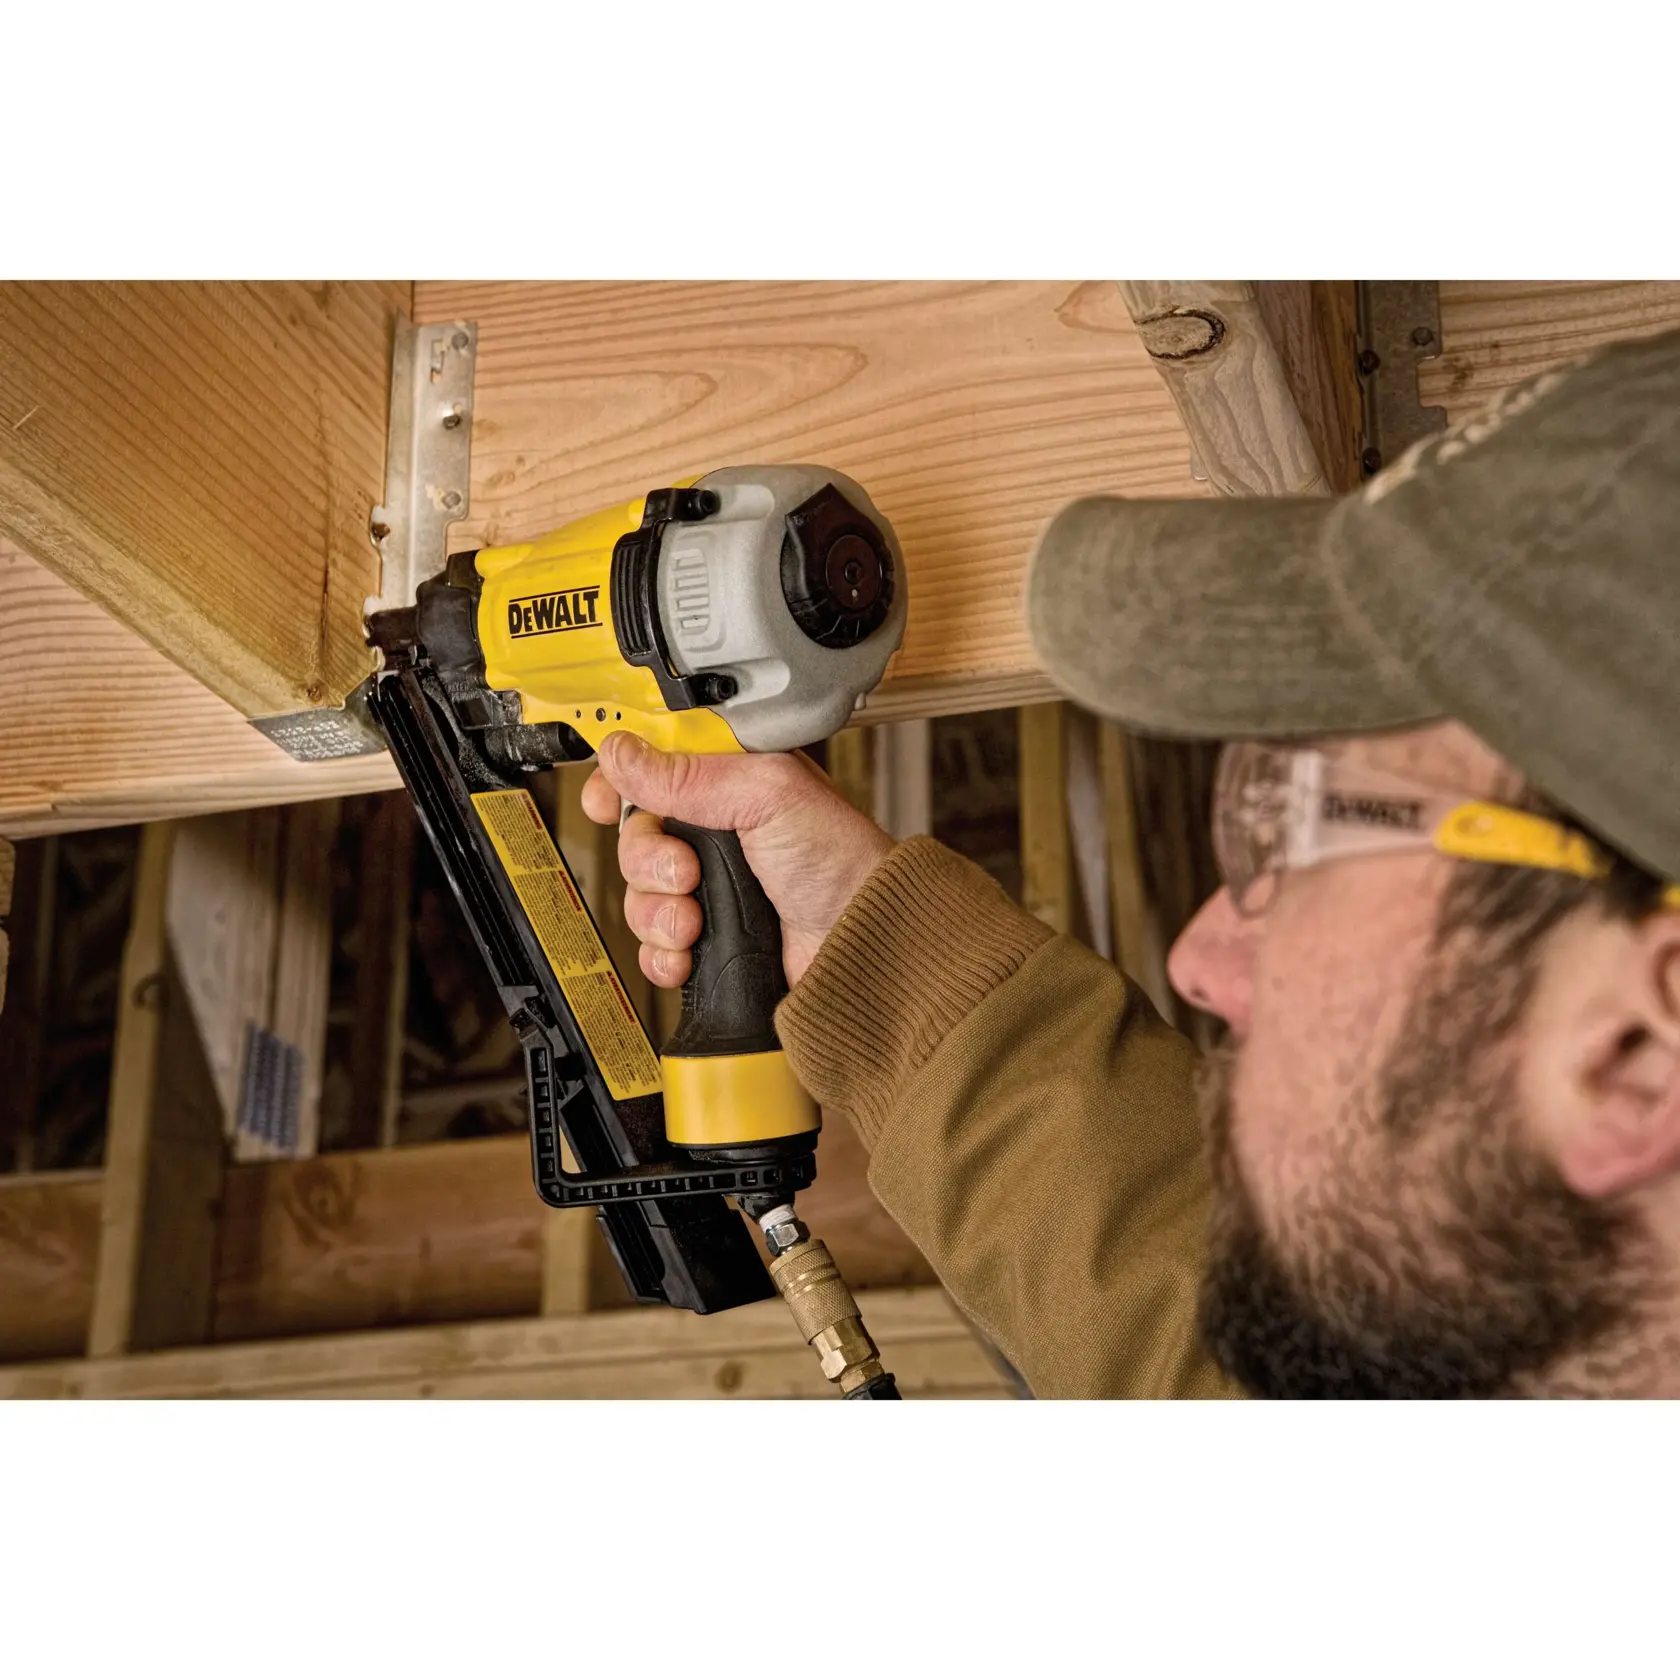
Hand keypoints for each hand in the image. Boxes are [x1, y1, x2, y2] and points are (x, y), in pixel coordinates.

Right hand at [581, 734, 894, 989]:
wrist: (861, 944)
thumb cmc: (840, 861)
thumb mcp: (767, 794)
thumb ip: (690, 774)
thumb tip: (623, 752)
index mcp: (728, 780)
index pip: (650, 767)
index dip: (620, 782)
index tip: (607, 802)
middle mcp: (713, 831)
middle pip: (634, 835)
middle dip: (648, 860)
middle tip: (687, 872)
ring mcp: (709, 886)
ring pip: (637, 893)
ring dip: (658, 912)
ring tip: (697, 920)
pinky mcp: (707, 938)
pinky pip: (651, 945)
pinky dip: (663, 954)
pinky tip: (690, 954)